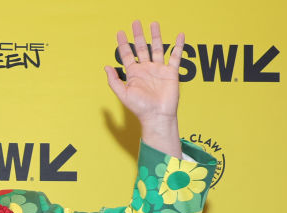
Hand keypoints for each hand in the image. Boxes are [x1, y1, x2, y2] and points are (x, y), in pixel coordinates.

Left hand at [104, 21, 182, 156]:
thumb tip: (106, 66)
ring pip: (157, 48)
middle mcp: (146, 69)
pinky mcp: (171, 72)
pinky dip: (178, 46)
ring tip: (154, 24)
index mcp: (134, 74)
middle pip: (141, 48)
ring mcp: (159, 69)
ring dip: (155, 36)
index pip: (127, 55)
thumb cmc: (140, 108)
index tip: (119, 32)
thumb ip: (114, 81)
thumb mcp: (123, 94)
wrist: (157, 115)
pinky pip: (176, 56)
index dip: (122, 44)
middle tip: (135, 22)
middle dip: (138, 35)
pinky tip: (180, 35)